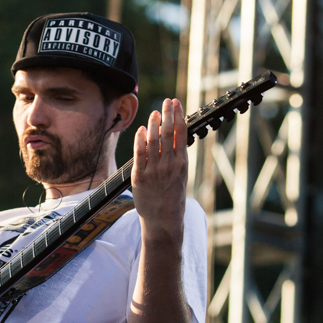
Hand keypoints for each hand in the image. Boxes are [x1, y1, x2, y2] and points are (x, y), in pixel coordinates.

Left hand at [131, 98, 187, 239]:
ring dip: (154, 124)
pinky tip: (142, 129)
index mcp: (182, 164)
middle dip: (168, 114)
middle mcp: (169, 165)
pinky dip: (141, 140)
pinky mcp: (140, 177)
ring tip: (154, 112)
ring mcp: (154, 171)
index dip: (178, 116)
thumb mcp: (180, 177)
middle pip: (169, 134)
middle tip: (167, 101)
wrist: (163, 221)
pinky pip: (139, 154)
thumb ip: (177, 158)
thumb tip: (175, 138)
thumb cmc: (172, 199)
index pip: (182, 134)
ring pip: (154, 141)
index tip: (177, 104)